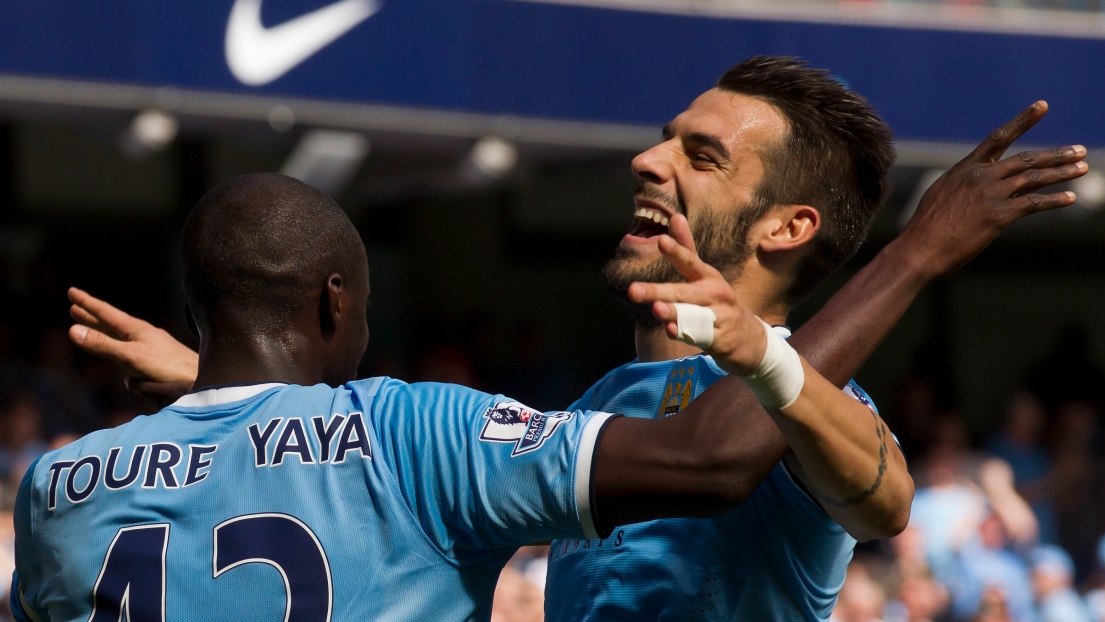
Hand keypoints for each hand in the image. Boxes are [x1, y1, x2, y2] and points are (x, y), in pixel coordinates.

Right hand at [68, 287, 197, 400]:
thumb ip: (102, 345)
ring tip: (89, 327)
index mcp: (135, 329)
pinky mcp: (153, 362)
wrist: (198, 379)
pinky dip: (121, 360)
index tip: (72, 291)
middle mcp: (141, 335)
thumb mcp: (129, 355)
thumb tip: (73, 330)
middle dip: (91, 316)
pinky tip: (124, 364)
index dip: (87, 303)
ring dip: (102, 335)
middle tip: (75, 307)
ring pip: (118, 342)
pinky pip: (129, 361)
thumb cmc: (166, 366)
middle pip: (110, 323)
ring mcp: (148, 347)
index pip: (105, 313)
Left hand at [626, 215, 766, 375]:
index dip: (676, 251)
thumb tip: (675, 217)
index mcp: (708, 277)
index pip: (690, 262)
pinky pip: (699, 336)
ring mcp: (719, 317)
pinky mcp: (721, 339)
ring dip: (674, 312)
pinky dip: (685, 334)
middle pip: (683, 293)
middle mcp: (714, 294)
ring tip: (657, 308)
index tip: (661, 241)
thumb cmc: (720, 303)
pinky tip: (671, 331)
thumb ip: (687, 250)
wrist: (751, 339)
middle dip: (658, 291)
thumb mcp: (706, 276)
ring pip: (691, 315)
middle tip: (633, 290)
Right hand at [898, 101, 1087, 279]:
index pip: (999, 137)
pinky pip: (1033, 204)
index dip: (1023, 120)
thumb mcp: (940, 196)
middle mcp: (980, 176)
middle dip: (1056, 154)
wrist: (918, 249)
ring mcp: (989, 195)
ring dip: (1062, 173)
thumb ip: (962, 186)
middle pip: (1026, 159)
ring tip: (1083, 168)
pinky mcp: (997, 216)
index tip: (1042, 106)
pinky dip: (1054, 200)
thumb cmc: (925, 228)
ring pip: (1034, 178)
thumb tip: (974, 186)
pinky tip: (1070, 198)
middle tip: (1079, 151)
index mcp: (965, 169)